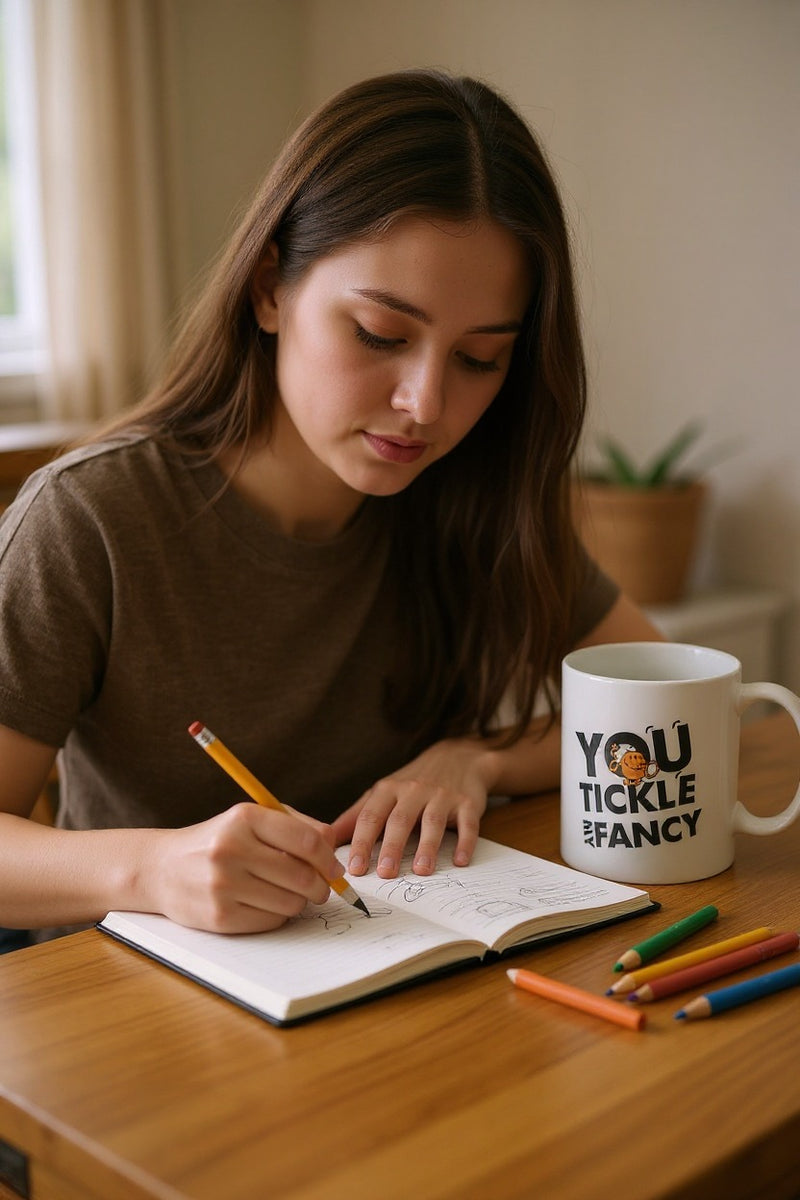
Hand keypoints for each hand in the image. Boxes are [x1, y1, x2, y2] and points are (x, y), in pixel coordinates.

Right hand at [146, 804, 343, 933]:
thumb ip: (296, 825)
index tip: (335, 869)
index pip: (306, 841)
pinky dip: (278, 915)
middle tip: (321, 888)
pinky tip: (265, 903)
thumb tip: (333, 844)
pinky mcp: (220, 916)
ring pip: (291, 902)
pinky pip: (272, 921)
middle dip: (321, 886)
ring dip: (299, 901)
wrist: (162, 869)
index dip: (329, 859)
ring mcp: (224, 885)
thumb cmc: (218, 841)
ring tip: (287, 893)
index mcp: (244, 817)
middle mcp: (232, 849)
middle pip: (302, 876)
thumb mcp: (251, 819)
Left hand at [331, 738, 496, 878]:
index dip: (362, 842)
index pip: (371, 817)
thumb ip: (356, 815)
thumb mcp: (383, 791)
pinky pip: (467, 824)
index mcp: (389, 790)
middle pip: (400, 820)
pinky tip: (460, 860)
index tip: (355, 868)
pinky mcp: (467, 803)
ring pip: (432, 822)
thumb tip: (327, 839)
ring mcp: (442, 796)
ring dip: (427, 847)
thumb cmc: (413, 782)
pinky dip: (465, 842)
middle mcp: (414, 791)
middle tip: (385, 873)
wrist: (458, 757)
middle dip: (392, 847)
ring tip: (420, 871)